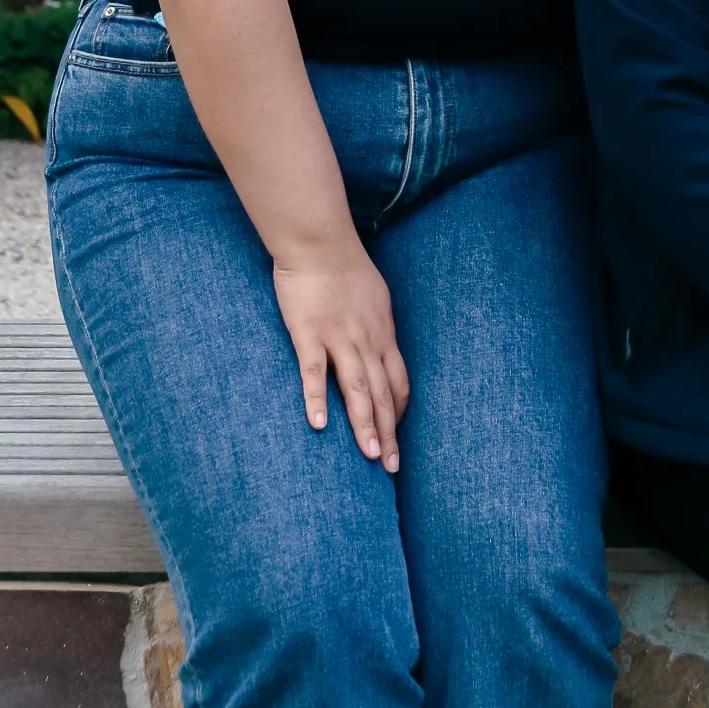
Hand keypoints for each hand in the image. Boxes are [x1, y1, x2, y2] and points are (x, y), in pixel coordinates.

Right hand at [272, 245, 409, 469]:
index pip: (398, 381)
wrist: (319, 240)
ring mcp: (339, 337)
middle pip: (383, 393)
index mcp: (382, 332)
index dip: (399, 413)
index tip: (397, 438)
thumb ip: (376, 326)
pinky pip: (315, 371)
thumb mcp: (374, 297)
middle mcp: (367, 339)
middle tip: (391, 467)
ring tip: (369, 456)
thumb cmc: (345, 266)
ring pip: (357, 388)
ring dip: (365, 425)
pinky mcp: (309, 334)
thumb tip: (380, 348)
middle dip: (389, 432)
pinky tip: (319, 425)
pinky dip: (317, 398)